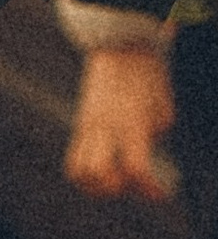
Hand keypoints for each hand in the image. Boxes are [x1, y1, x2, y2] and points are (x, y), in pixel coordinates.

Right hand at [64, 45, 179, 201]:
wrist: (118, 44)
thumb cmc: (147, 74)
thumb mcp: (163, 106)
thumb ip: (155, 133)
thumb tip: (148, 148)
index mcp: (130, 123)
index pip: (134, 169)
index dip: (149, 189)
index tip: (161, 194)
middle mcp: (105, 127)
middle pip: (99, 175)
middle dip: (117, 189)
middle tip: (133, 184)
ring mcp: (88, 125)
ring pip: (78, 170)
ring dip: (95, 185)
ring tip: (113, 182)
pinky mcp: (80, 122)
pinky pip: (73, 156)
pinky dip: (85, 172)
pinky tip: (104, 168)